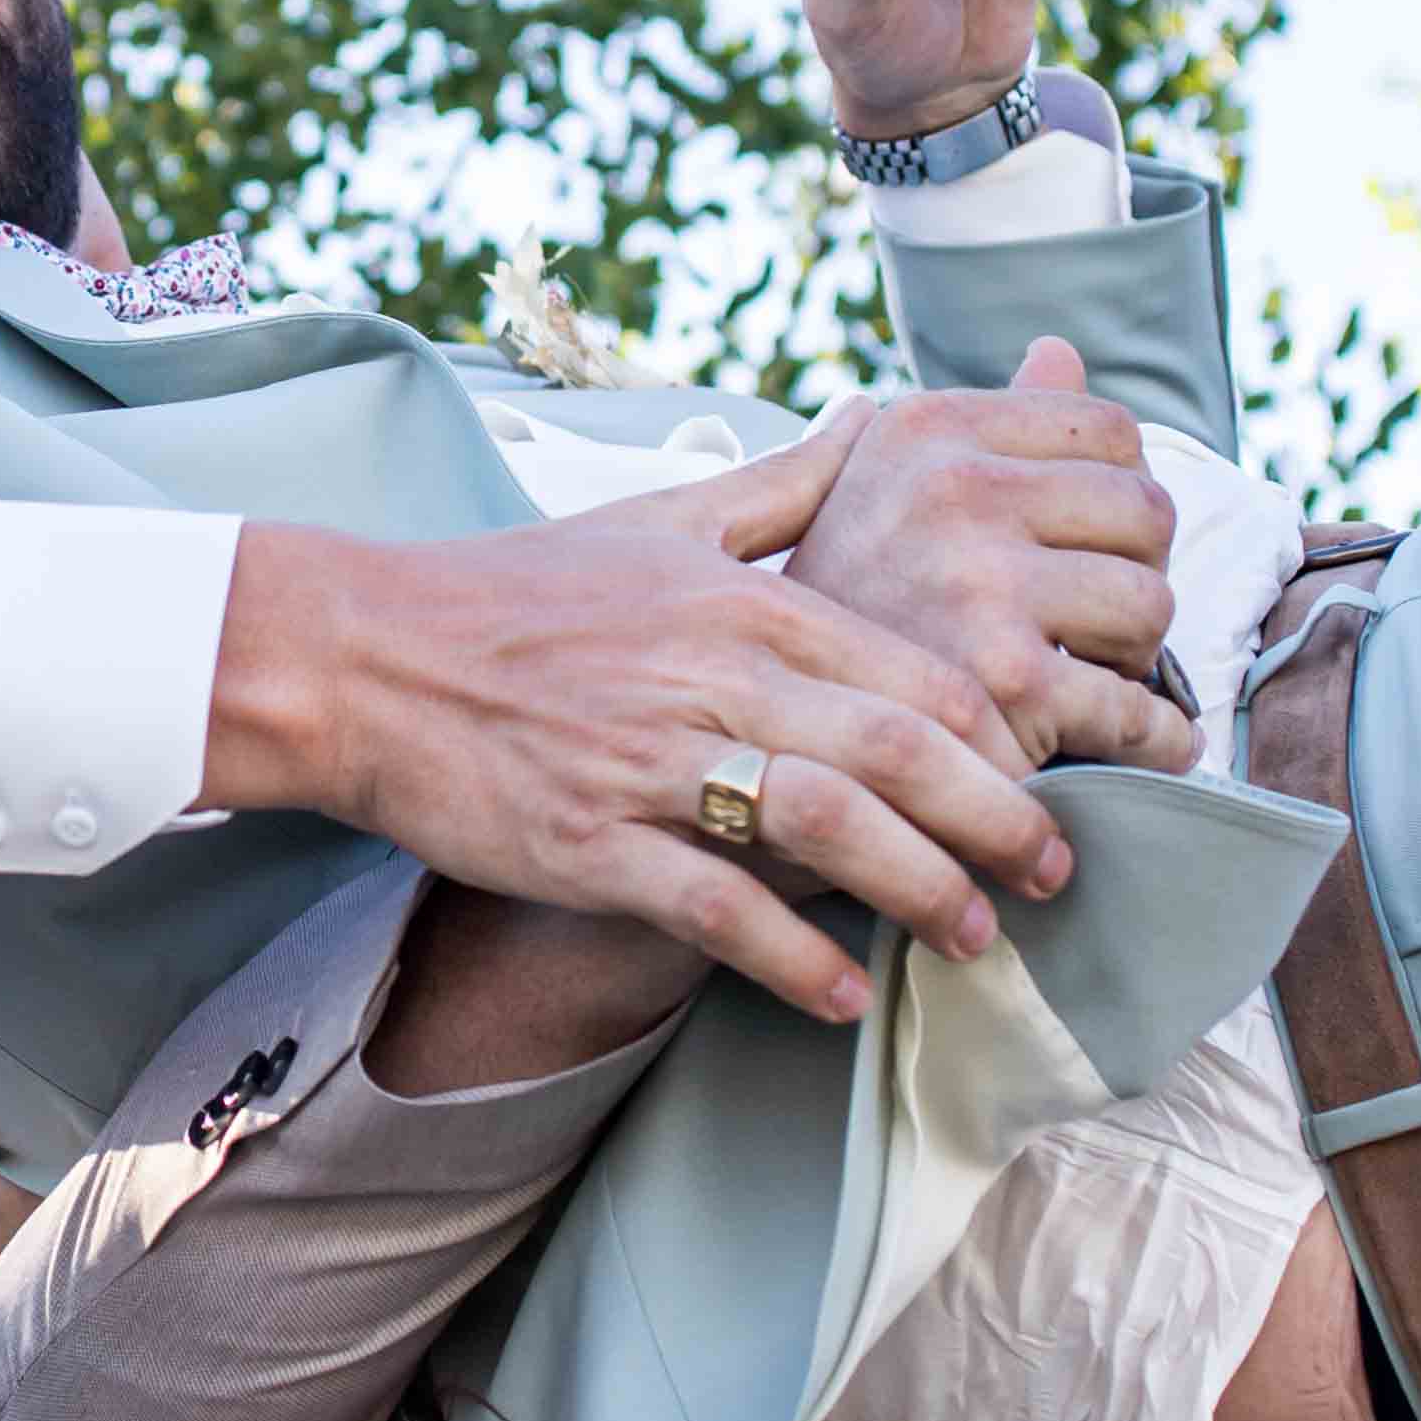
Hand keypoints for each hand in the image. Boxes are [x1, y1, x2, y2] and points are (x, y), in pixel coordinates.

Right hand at [207, 408, 1075, 1025]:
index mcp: (740, 601)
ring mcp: (648, 762)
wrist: (361, 656)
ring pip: (824, 827)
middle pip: (895, 752)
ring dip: (919, 890)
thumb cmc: (513, 590)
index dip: (1000, 737)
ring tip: (976, 937)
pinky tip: (841, 993)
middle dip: (997, 821)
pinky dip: (789, 954)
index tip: (1052, 781)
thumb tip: (880, 427)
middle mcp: (710, 677)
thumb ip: (784, 489)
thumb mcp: (660, 515)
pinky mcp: (588, 841)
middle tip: (1060, 873)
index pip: (913, 672)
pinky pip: (715, 907)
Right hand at [780, 339, 1202, 771]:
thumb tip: (1060, 351)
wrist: (759, 734)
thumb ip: (978, 426)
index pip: (1110, 431)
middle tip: (1097, 625)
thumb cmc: (837, 615)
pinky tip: (1147, 746)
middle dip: (1136, 573)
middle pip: (1146, 511)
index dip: (1121, 497)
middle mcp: (952, 487)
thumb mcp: (881, 491)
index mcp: (928, 428)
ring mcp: (978, 579)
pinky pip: (1135, 703)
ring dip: (1134, 655)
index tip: (1094, 548)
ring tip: (1087, 678)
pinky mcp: (1006, 677)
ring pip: (1151, 603)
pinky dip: (1155, 736)